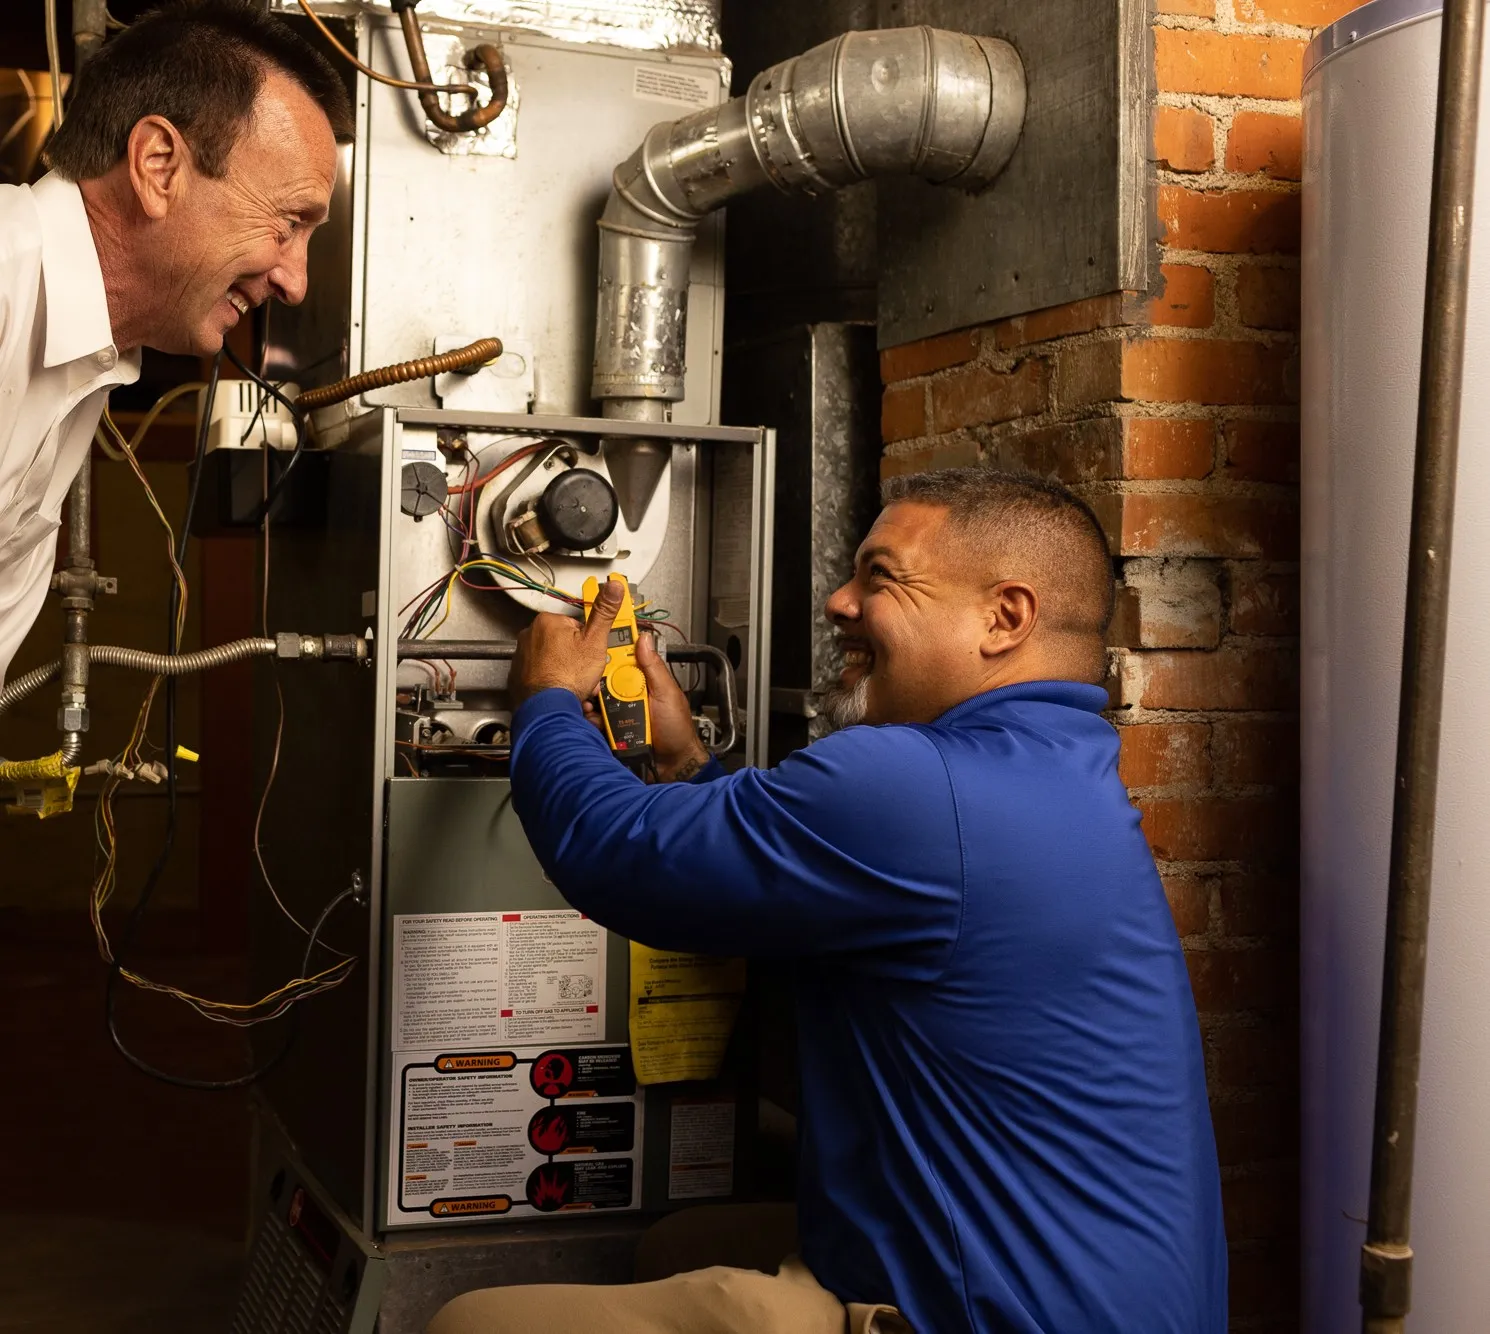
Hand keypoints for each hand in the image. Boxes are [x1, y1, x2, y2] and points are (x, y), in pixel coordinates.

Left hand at [509, 576, 623, 708]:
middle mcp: (530, 635)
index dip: (588, 642)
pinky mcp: (518, 674)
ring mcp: (522, 656)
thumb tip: (613, 587)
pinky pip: (540, 673)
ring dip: (564, 670)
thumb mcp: (595, 641)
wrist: (547, 708)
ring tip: (573, 683)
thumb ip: (604, 612)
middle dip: (576, 658)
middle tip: (583, 671)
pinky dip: (550, 680)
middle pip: (564, 642)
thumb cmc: (566, 677)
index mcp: (547, 621)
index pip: (576, 625)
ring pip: (552, 659)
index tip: (591, 654)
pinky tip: (560, 689)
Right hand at [581, 629, 710, 781]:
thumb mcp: (667, 694)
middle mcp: (629, 694)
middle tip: (594, 688)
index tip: (597, 650)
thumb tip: (643, 639)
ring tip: (591, 707)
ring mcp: (620, 712)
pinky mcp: (612, 729)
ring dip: (592, 704)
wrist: (673, 764)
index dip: (609, 654)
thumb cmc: (676, 730)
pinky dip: (592, 721)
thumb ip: (654, 668)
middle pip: (604, 680)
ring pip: (597, 701)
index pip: (622, 660)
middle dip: (596, 682)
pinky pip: (596, 721)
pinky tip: (593, 721)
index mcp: (644, 681)